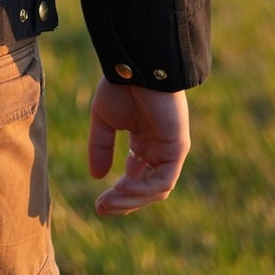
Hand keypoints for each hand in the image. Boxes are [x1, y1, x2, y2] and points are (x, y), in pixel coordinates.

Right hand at [87, 76, 189, 216]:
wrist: (136, 66)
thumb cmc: (121, 86)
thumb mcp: (104, 120)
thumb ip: (101, 147)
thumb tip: (97, 176)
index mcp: (144, 142)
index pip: (137, 177)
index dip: (119, 193)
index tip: (99, 204)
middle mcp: (159, 149)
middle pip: (147, 188)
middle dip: (124, 201)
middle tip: (101, 208)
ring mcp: (170, 150)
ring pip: (155, 190)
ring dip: (131, 200)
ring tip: (109, 202)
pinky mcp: (177, 148)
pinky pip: (163, 181)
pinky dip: (143, 189)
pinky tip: (123, 187)